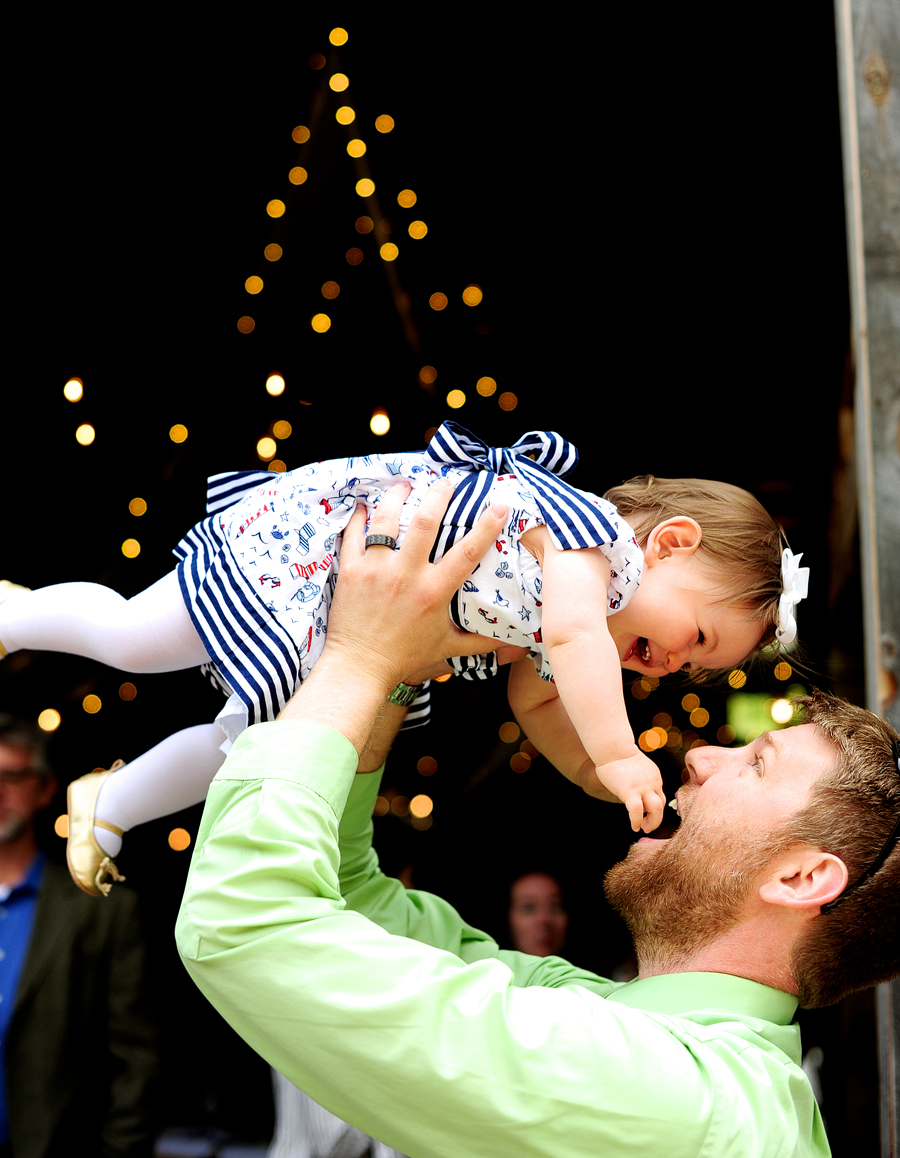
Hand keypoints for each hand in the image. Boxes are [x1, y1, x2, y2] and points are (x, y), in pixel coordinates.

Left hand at [324, 479, 509, 694]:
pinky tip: (365, 505)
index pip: (468, 551)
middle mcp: (406, 575)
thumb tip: (513, 642)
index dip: (487, 525)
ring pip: (386, 521)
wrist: (359, 667)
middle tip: (445, 482)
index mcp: (434, 591)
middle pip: (424, 522)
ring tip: (404, 485)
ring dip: (396, 497)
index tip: (499, 504)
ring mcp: (376, 570)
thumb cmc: (404, 657)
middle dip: (437, 495)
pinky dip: (359, 517)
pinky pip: (353, 535)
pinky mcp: (350, 571)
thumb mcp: (446, 647)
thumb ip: (480, 640)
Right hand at [594, 752, 666, 832]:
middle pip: (661, 805)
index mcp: (654, 777)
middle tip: (648, 826)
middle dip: (656, 819)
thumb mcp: (636, 766)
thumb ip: (639, 778)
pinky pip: (636, 811)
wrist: (613, 748)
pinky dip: (637, 821)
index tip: (647, 815)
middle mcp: (653, 783)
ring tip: (643, 827)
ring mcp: (643, 788)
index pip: (659, 797)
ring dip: (652, 822)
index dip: (654, 809)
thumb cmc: (618, 754)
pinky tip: (634, 826)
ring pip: (656, 809)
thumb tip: (633, 787)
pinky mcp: (630, 792)